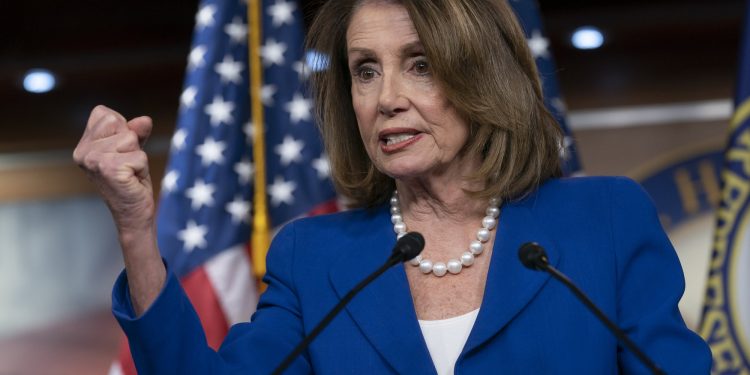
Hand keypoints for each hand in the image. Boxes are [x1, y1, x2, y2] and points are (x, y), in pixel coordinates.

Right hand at [73, 105, 154, 235]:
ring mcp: (94, 160)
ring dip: (138, 156)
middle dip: (131, 142)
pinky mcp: (109, 169)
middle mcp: (83, 152)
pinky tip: (132, 180)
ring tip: (130, 173)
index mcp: (83, 145)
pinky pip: (139, 155)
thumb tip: (145, 120)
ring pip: (130, 138)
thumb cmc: (132, 181)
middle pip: (117, 122)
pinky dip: (142, 168)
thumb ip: (136, 132)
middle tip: (127, 164)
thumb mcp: (133, 150)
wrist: (133, 213)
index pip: (104, 113)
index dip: (122, 129)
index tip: (121, 152)